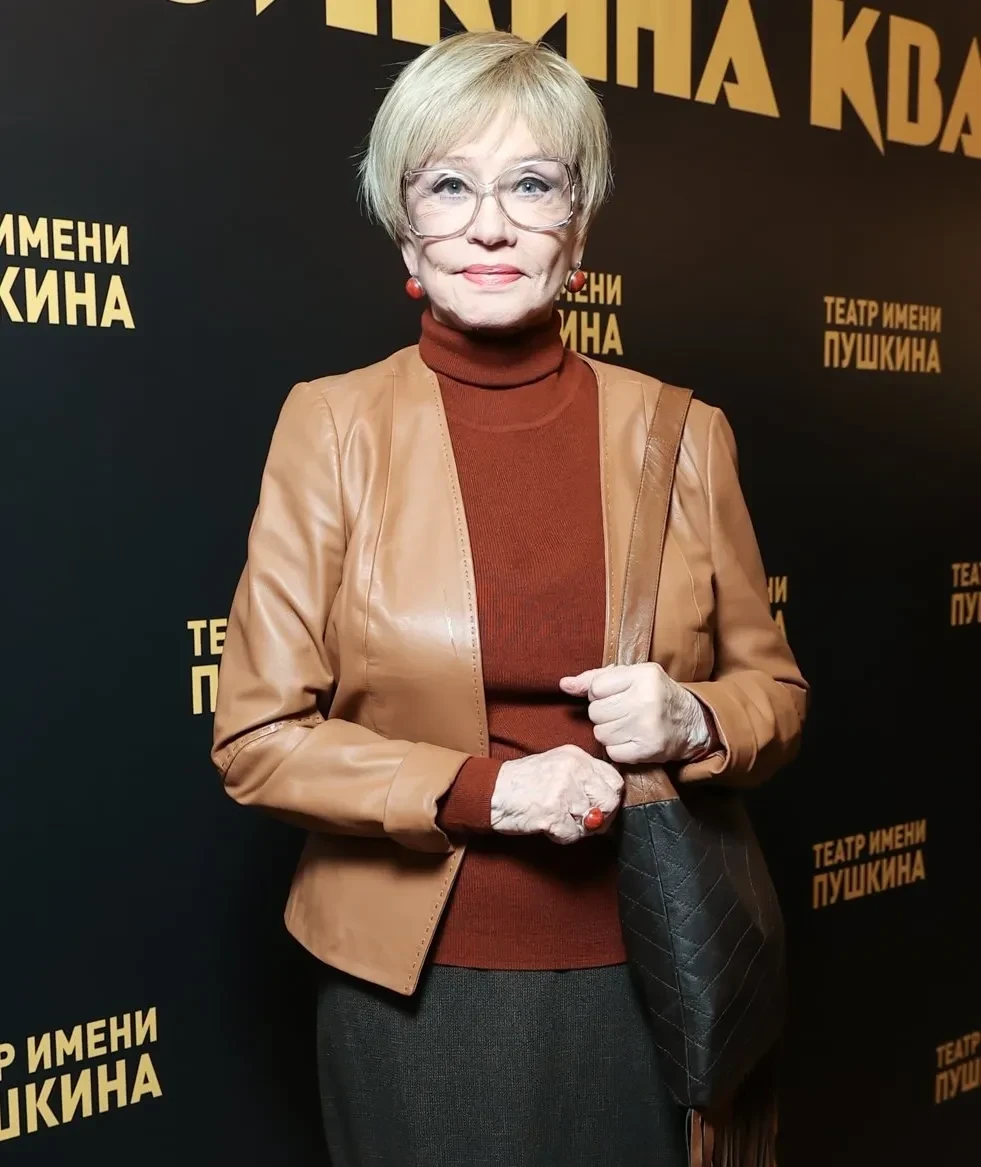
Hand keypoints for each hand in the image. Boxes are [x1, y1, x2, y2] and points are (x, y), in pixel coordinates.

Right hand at [490, 745, 623, 844]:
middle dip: (600, 817)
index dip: (610, 798)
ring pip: (591, 821)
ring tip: (558, 819)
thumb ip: (585, 780)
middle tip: (583, 821)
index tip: (599, 807)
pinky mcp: (552, 812)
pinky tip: (548, 825)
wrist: (492, 791)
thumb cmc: (524, 782)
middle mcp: (573, 770)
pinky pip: (572, 834)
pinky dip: (561, 836)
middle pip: (609, 801)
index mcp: (576, 756)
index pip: (614, 780)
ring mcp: (563, 791)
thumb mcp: (558, 766)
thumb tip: (609, 804)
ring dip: (577, 827)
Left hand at [559, 663, 717, 765]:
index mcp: (643, 675)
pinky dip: (617, 748)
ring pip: (600, 733)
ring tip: (626, 726)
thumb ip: (595, 677)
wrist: (691, 722)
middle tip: (621, 713)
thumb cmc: (654, 694)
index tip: (614, 696)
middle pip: (595, 712)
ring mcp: (647, 726)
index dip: (599, 694)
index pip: (595, 687)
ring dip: (608, 732)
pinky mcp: (647, 750)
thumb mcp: (631, 676)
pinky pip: (611, 752)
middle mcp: (645, 700)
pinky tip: (630, 740)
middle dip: (603, 714)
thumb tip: (564, 684)